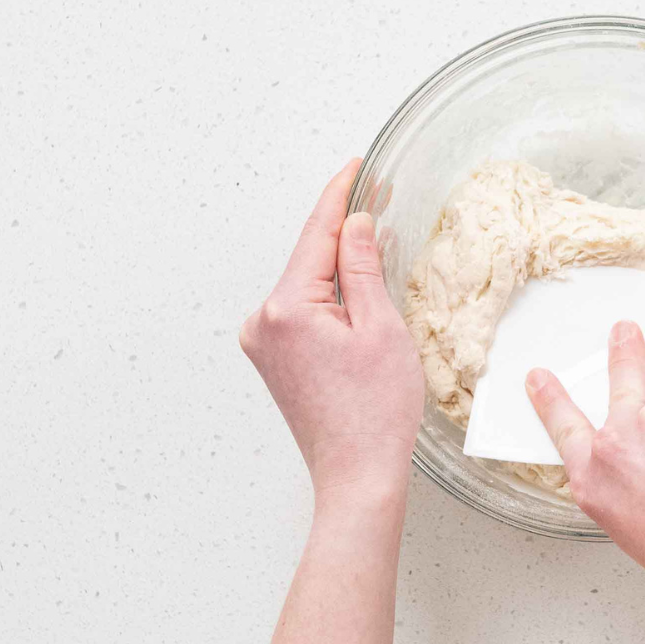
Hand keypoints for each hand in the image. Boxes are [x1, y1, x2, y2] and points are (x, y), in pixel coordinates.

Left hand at [240, 159, 424, 496]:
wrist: (356, 476)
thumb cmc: (374, 414)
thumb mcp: (381, 327)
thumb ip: (363, 267)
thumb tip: (356, 223)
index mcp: (286, 308)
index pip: (316, 234)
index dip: (340, 195)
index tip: (356, 167)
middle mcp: (264, 321)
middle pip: (308, 256)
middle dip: (343, 229)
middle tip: (378, 198)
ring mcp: (263, 342)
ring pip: (306, 283)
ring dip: (338, 265)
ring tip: (375, 244)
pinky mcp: (274, 359)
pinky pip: (302, 309)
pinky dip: (329, 295)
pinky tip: (357, 291)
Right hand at [526, 320, 644, 621]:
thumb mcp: (629, 530)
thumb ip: (623, 488)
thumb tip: (639, 465)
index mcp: (595, 478)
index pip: (564, 427)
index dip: (550, 399)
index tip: (541, 379)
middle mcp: (625, 439)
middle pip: (622, 380)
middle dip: (625, 350)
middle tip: (625, 332)